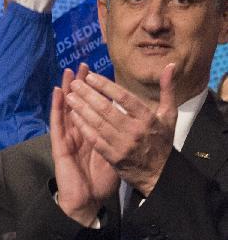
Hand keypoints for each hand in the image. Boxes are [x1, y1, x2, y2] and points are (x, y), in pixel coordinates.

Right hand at [50, 64, 118, 224]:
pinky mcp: (60, 146)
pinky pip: (58, 124)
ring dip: (67, 90)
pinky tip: (58, 92)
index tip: (97, 73)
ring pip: (66, 109)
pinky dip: (57, 107)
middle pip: (78, 105)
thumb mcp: (116, 155)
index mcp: (92, 135)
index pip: (93, 109)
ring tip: (68, 71)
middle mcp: (78, 135)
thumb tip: (133, 123)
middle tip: (81, 64)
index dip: (95, 91)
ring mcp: (68, 139)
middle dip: (81, 84)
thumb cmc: (100, 181)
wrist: (88, 201)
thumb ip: (120, 137)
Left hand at [66, 65, 176, 195]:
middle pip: (107, 109)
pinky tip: (73, 116)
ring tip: (69, 96)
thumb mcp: (170, 116)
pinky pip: (95, 139)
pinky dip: (83, 126)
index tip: (91, 76)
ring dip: (81, 108)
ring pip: (98, 123)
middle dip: (88, 94)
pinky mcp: (113, 157)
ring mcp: (122, 145)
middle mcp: (134, 131)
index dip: (106, 86)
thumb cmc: (162, 142)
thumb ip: (168, 90)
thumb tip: (170, 65)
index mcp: (147, 118)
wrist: (159, 174)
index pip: (124, 98)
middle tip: (74, 83)